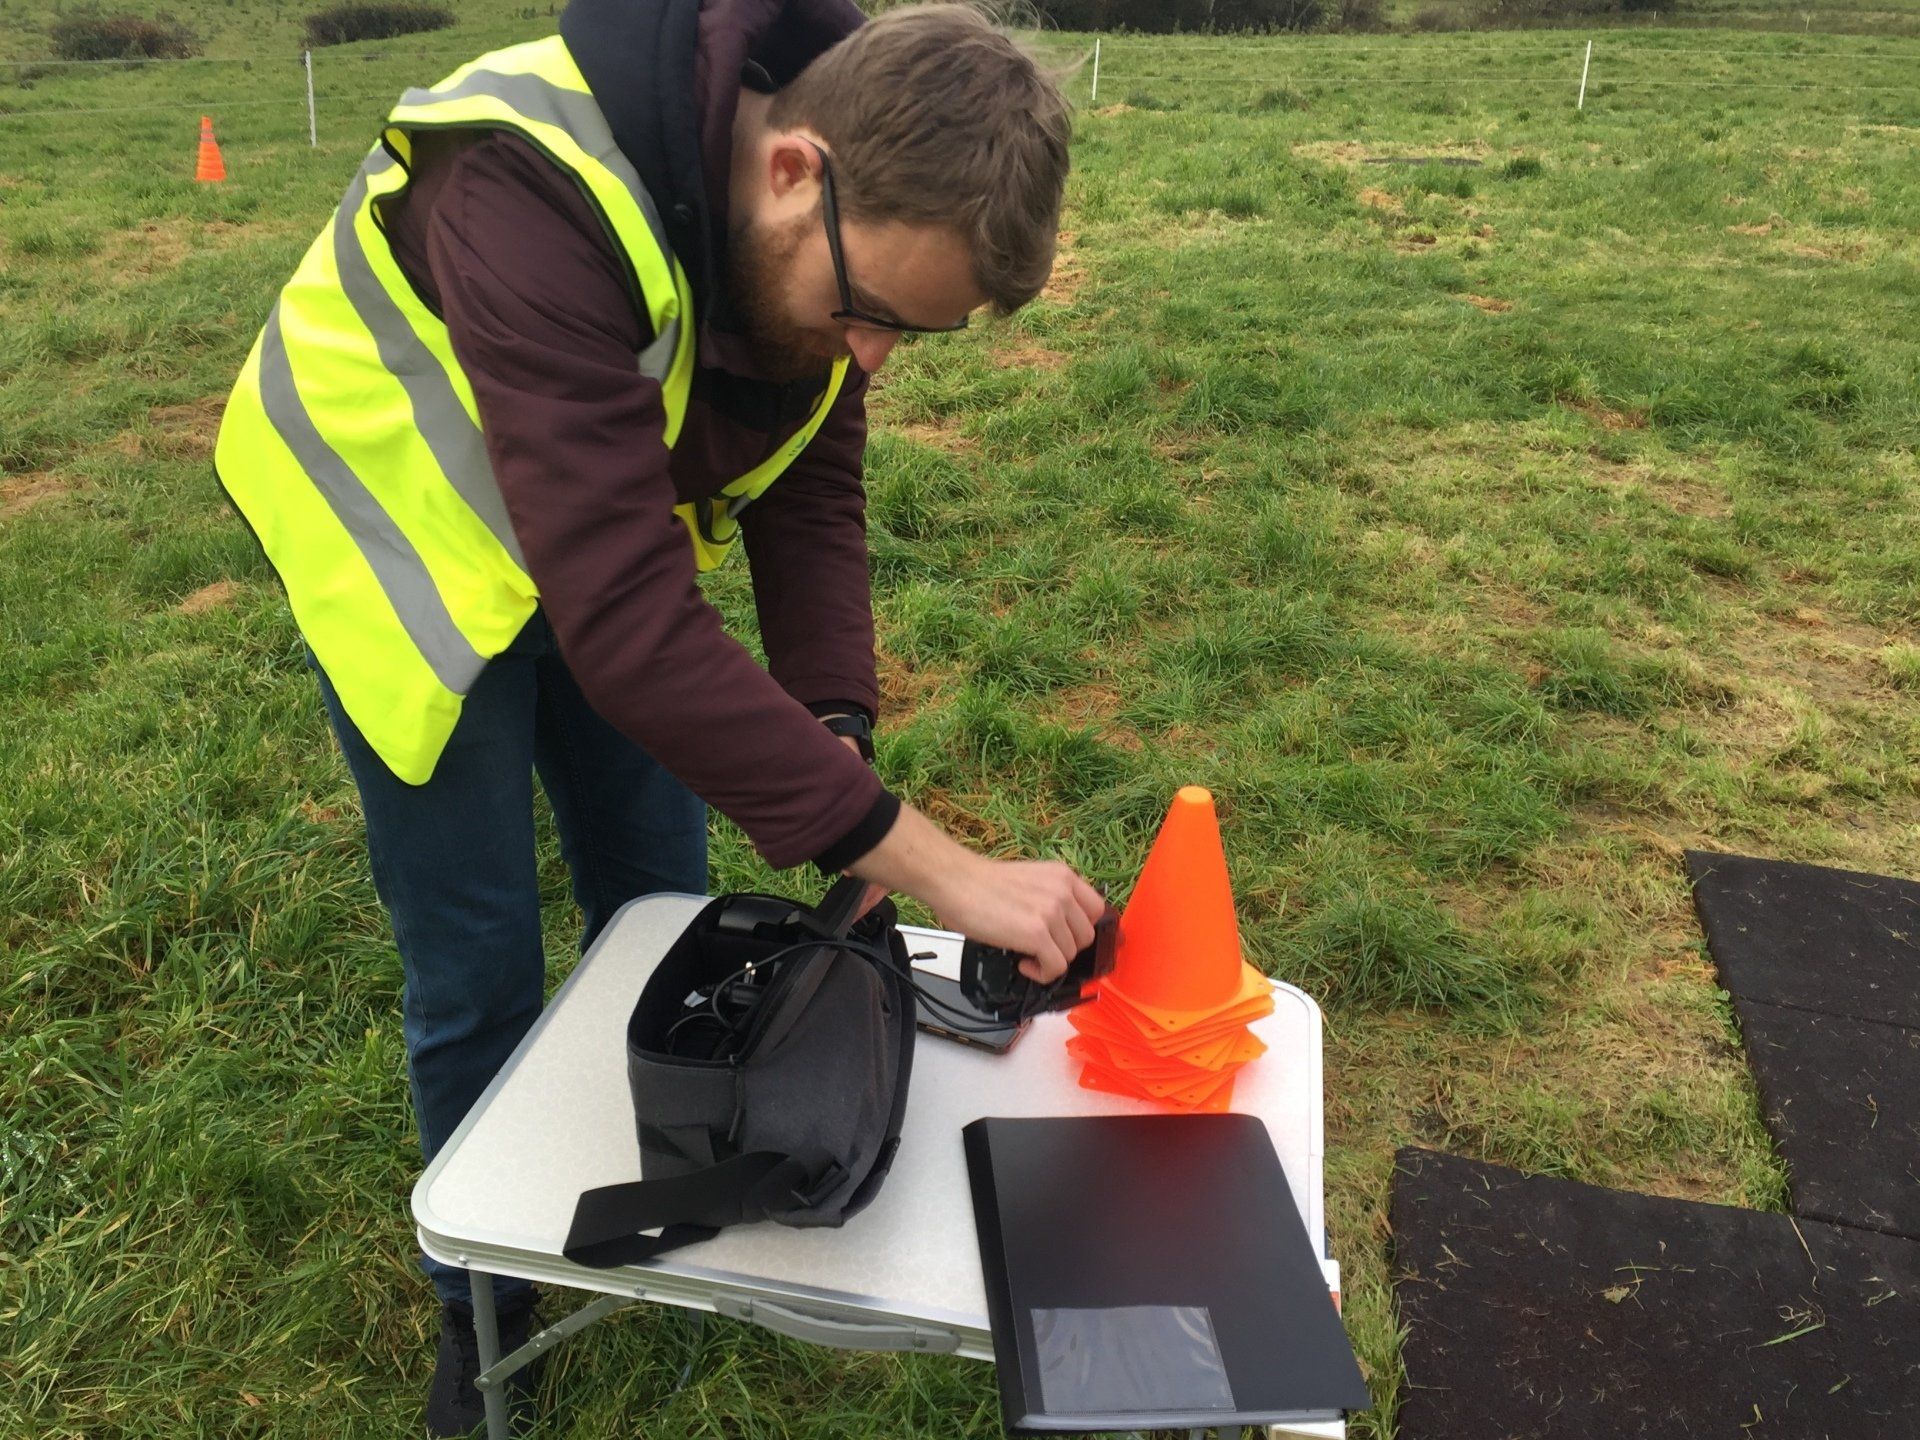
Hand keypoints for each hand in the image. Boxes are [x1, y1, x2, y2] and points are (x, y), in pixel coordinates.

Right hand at [933, 858, 1105, 982]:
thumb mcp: (1030, 880)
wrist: (955, 880)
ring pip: (1070, 954)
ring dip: (1049, 961)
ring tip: (1026, 955)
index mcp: (1063, 876)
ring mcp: (1052, 912)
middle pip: (1086, 936)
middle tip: (1040, 948)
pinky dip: (1041, 973)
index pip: (1096, 910)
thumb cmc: (980, 883)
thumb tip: (1060, 928)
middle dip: (1064, 948)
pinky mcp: (1038, 934)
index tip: (1064, 938)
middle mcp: (1063, 891)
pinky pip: (1055, 967)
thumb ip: (1051, 897)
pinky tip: (1023, 964)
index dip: (1080, 930)